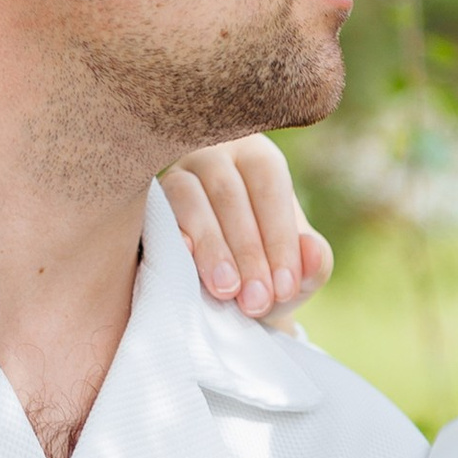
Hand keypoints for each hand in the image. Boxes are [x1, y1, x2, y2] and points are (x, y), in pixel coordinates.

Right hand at [159, 137, 332, 323]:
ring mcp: (172, 176)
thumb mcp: (296, 274)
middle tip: (256, 301)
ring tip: (227, 290)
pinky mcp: (143, 206)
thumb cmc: (263, 275)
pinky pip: (153, 213)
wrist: (217, 300)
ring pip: (187, 196)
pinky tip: (185, 262)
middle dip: (247, 250)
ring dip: (210, 245)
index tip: (285, 286)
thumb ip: (315, 264)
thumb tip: (313, 252)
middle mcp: (211, 156)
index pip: (268, 179)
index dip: (279, 235)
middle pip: (228, 190)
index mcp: (255, 157)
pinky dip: (171, 237)